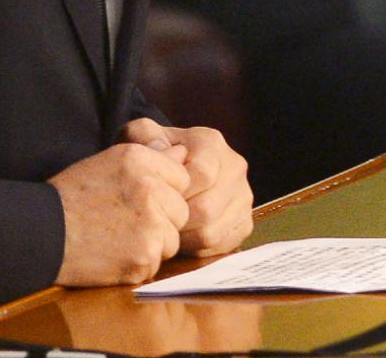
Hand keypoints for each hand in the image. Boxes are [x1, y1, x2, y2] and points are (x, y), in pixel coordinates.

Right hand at [47, 137, 190, 285]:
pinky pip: (156, 264)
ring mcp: (149, 224)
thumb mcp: (109, 163)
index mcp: (141, 160)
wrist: (39, 234)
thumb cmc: (71, 197)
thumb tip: (183, 153)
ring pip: (173, 239)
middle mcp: (150, 189)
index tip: (139, 200)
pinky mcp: (142, 257)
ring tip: (118, 239)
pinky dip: (138, 265)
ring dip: (152, 244)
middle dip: (162, 219)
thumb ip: (150, 157)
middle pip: (182, 210)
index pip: (182, 177)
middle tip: (126, 223)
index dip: (164, 191)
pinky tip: (113, 255)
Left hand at [123, 118, 253, 257]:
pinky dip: (197, 249)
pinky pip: (220, 245)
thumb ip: (143, 135)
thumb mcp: (140, 136)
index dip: (175, 193)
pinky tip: (183, 236)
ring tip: (168, 228)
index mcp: (212, 143)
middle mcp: (235, 167)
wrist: (174, 169)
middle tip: (157, 221)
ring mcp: (243, 196)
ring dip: (184, 237)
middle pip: (207, 209)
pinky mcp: (244, 221)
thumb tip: (158, 149)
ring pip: (212, 231)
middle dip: (176, 220)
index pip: (202, 175)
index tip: (155, 198)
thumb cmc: (153, 156)